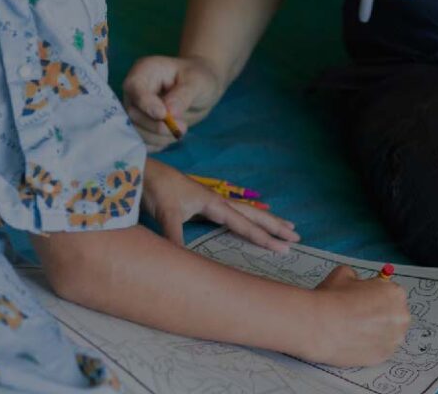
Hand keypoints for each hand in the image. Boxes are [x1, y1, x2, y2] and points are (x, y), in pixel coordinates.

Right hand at [123, 55, 222, 151]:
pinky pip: (142, 141)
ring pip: (136, 131)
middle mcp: (135, 91)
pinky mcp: (140, 125)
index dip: (146, 104)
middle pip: (133, 113)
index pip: (134, 88)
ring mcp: (136, 109)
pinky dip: (157, 143)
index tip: (163, 115)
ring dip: (159, 137)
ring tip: (182, 129)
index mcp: (144, 71)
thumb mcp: (196, 82)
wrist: (201, 89)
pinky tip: (172, 135)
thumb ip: (182, 96)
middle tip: (183, 127)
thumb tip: (168, 112)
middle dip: (157, 125)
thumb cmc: (198, 78)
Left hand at [141, 159, 299, 252]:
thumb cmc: (155, 189)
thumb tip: (185, 265)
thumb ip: (176, 237)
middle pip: (252, 214)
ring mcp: (208, 200)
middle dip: (273, 225)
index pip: (244, 223)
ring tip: (283, 225)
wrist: (141, 172)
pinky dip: (245, 218)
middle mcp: (215, 200)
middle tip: (296, 235)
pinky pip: (230, 212)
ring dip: (263, 219)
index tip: (284, 247)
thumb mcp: (166, 214)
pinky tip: (246, 220)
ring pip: (243, 211)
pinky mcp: (199, 202)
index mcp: (213, 202)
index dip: (264, 237)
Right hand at [306, 265, 410, 366]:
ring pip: (388, 332)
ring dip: (377, 329)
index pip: (390, 292)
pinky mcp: (384, 357)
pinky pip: (381, 347)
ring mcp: (394, 340)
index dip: (375, 293)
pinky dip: (371, 344)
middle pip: (394, 312)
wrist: (322, 326)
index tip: (363, 297)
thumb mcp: (344, 273)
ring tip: (354, 327)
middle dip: (379, 311)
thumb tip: (357, 284)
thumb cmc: (333, 297)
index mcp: (395, 293)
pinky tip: (354, 339)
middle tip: (358, 312)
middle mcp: (401, 317)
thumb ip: (357, 278)